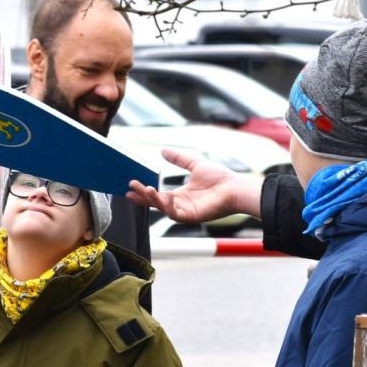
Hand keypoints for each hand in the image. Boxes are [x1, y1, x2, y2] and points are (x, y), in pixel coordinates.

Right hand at [125, 148, 263, 223]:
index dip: (144, 191)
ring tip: (145, 189)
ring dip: (151, 200)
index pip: (157, 194)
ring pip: (162, 208)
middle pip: (155, 202)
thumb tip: (163, 150)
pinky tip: (162, 196)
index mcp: (180, 195)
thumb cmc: (220, 178)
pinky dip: (166, 206)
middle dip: (142, 196)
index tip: (131, 185)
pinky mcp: (191, 216)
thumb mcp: (194, 164)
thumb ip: (178, 159)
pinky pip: (174, 213)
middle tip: (131, 188)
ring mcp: (185, 211)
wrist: (235, 188)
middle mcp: (180, 204)